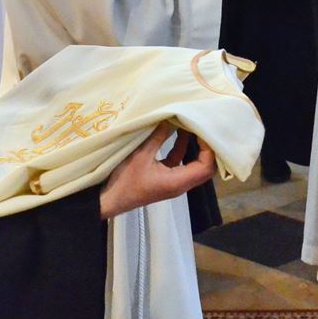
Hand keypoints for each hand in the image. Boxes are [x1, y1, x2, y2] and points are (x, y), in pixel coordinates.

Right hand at [99, 123, 216, 218]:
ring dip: (193, 145)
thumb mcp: (140, 156)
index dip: (209, 149)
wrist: (108, 200)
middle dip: (206, 147)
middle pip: (204, 167)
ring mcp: (172, 181)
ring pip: (192, 163)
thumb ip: (158, 137)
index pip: (206, 167)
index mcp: (178, 182)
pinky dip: (181, 148)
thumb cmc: (124, 181)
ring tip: (191, 124)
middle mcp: (180, 184)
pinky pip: (179, 162)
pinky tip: (177, 131)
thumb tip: (170, 118)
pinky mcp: (164, 177)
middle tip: (202, 126)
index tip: (203, 130)